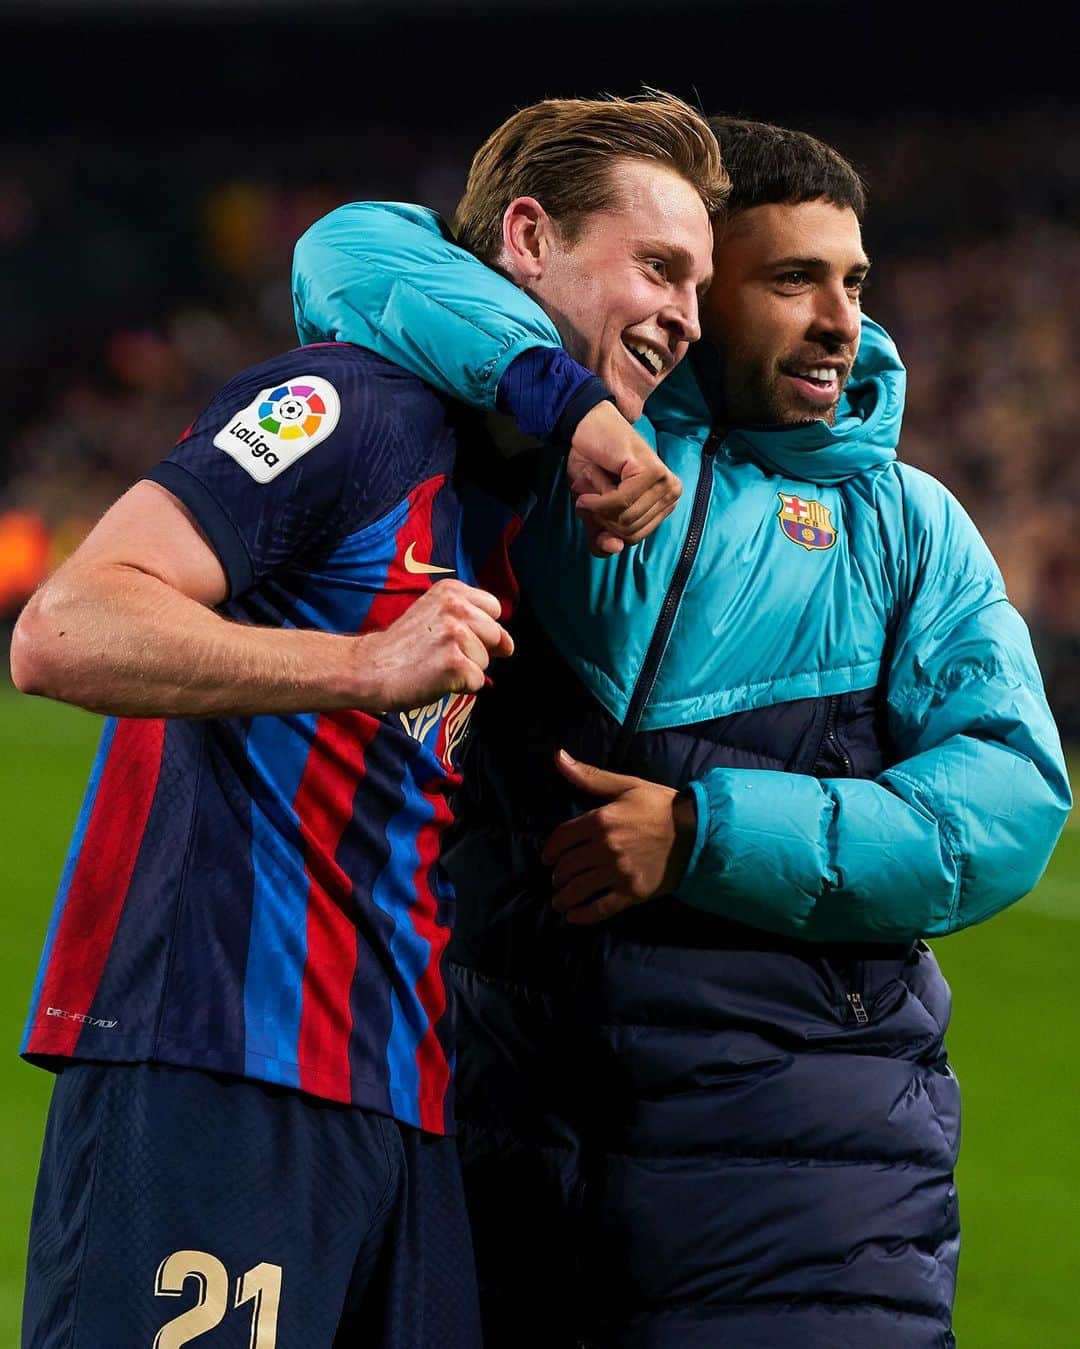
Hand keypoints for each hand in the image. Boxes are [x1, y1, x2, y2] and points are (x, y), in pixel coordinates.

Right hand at [359, 580, 512, 709]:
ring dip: (465, 669)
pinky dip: (460, 687)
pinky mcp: (455, 664)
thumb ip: (470, 619)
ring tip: (434, 664)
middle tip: (439, 653)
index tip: (454, 636)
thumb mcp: (433, 614)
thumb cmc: (401, 647)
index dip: (480, 627)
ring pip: (486, 661)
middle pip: (494, 635)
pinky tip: (435, 678)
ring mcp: (456, 635)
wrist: (368, 668)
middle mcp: (455, 608)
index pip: (494, 609)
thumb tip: (509, 645)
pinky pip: (477, 682)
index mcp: (451, 590)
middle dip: (475, 650)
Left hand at [541, 749, 696, 923]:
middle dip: (558, 874)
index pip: (562, 838)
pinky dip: (583, 915)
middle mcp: (605, 848)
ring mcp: (618, 872)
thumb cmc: (659, 805)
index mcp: (601, 820)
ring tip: (560, 901)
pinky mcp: (632, 892)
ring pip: (579, 889)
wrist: (697, 831)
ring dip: (564, 897)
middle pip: (568, 866)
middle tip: (557, 878)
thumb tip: (558, 756)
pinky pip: (601, 908)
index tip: (548, 857)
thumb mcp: (625, 785)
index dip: (551, 850)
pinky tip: (573, 917)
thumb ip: (589, 776)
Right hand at [567, 401, 681, 557]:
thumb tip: (615, 549)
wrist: (586, 428)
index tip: (596, 504)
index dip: (606, 527)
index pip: (634, 539)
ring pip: (625, 519)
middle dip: (602, 516)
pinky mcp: (653, 472)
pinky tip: (592, 478)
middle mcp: (671, 494)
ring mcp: (665, 482)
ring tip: (597, 479)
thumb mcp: (593, 511)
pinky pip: (620, 502)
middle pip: (630, 532)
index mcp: (664, 505)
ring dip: (598, 502)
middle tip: (595, 490)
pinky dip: (598, 496)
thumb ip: (602, 535)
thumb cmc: (593, 465)